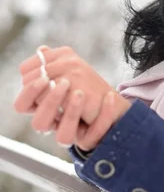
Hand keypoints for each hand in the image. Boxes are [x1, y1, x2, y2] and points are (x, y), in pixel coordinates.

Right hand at [14, 46, 131, 150]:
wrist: (112, 103)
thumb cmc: (86, 85)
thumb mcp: (69, 68)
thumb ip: (53, 61)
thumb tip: (42, 51)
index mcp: (41, 106)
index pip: (22, 105)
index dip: (29, 93)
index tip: (45, 77)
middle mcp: (53, 123)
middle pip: (39, 123)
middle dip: (50, 102)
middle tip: (65, 82)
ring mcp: (71, 134)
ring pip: (62, 137)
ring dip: (71, 112)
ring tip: (81, 92)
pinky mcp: (90, 140)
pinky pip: (92, 138)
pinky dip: (103, 115)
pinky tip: (109, 97)